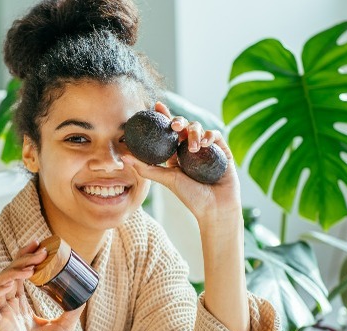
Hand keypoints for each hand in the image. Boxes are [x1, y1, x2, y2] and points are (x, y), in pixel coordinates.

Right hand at [0, 241, 84, 330]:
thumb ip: (72, 309)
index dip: (24, 257)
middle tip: (41, 251)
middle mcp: (8, 307)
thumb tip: (86, 291)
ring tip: (32, 266)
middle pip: (7, 273)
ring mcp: (1, 315)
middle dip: (22, 258)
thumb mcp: (64, 326)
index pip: (17, 274)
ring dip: (11, 270)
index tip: (39, 244)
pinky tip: (14, 282)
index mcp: (20, 306)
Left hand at [121, 101, 241, 224]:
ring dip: (193, 132)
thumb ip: (147, 168)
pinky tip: (204, 143)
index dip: (163, 116)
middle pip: (183, 126)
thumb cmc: (191, 197)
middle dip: (178, 120)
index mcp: (176, 154)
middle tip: (174, 125)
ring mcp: (206, 148)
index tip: (156, 106)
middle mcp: (190, 149)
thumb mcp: (167, 179)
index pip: (168, 132)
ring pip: (198, 128)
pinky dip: (208, 135)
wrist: (215, 208)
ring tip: (191, 147)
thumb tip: (124, 157)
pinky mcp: (222, 150)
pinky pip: (214, 134)